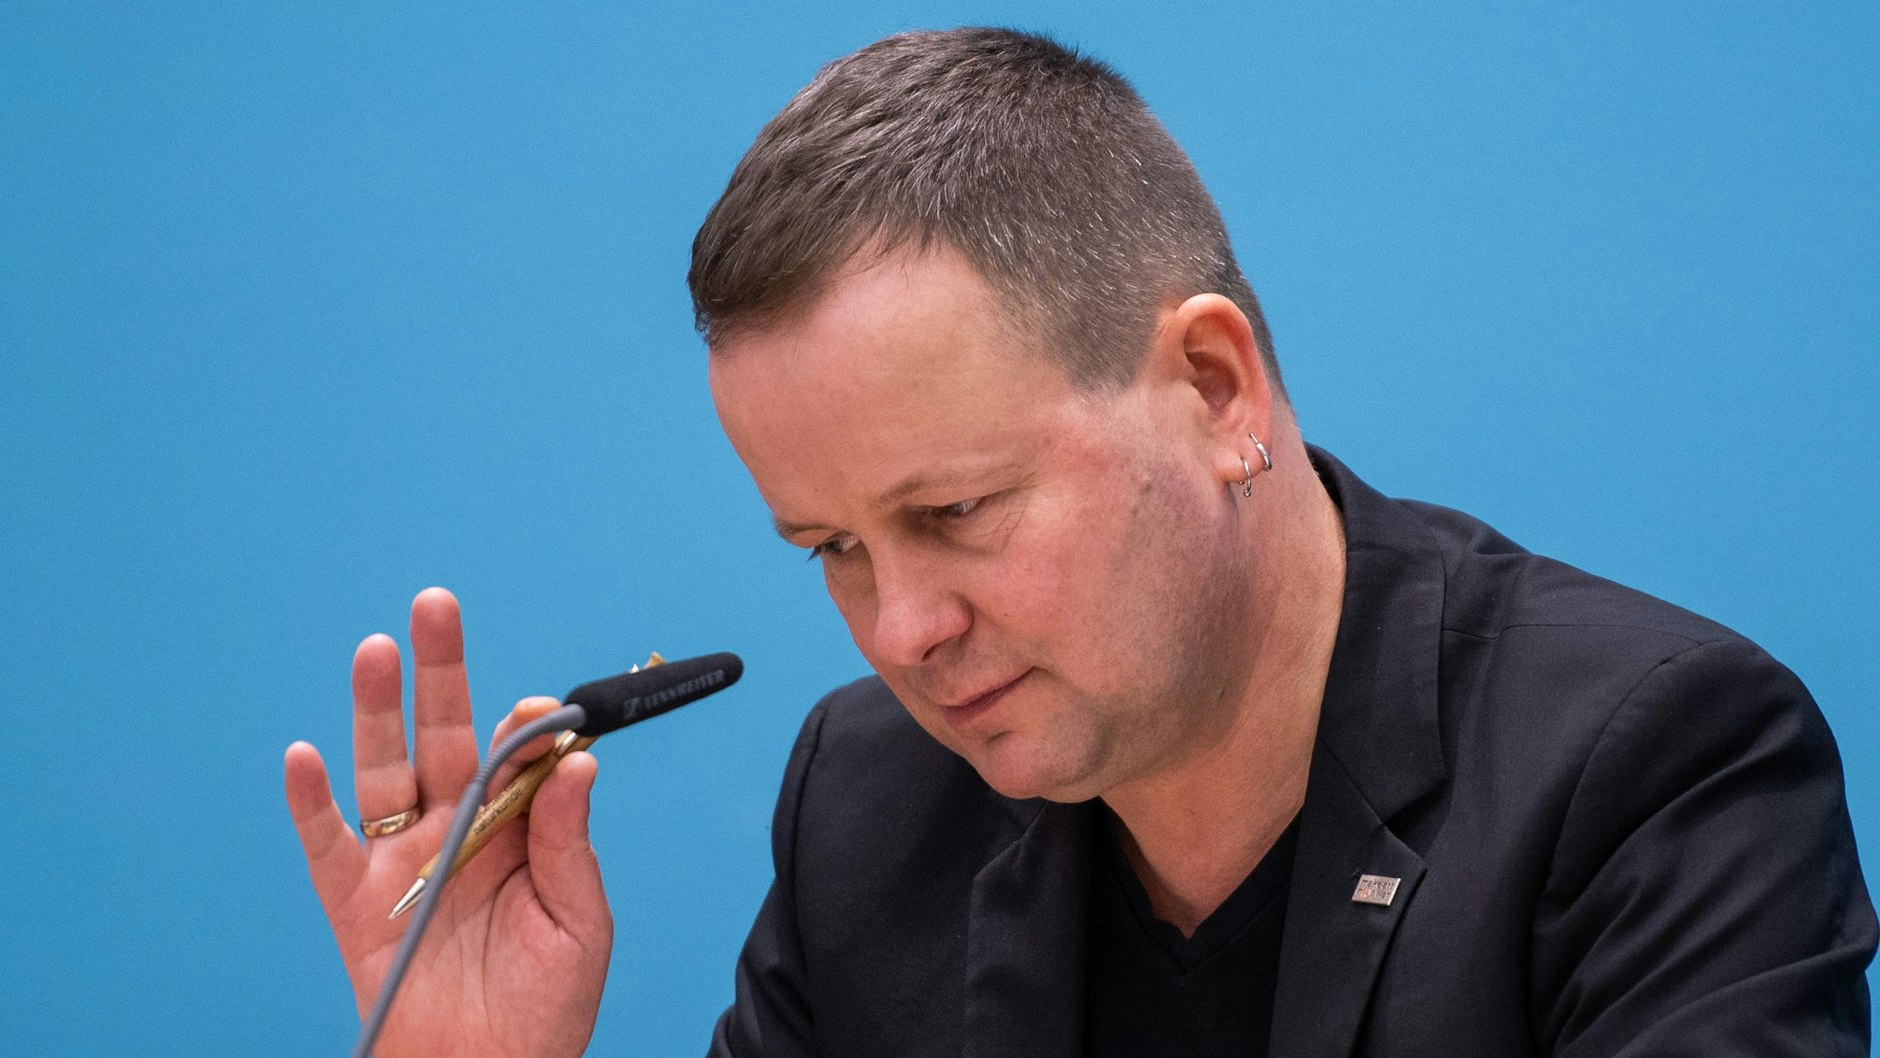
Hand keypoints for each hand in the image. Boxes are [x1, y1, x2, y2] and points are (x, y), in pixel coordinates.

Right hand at [284, 588, 612, 1057]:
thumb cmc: (544, 1013)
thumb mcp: (578, 923)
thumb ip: (567, 840)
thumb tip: (578, 759)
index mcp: (517, 834)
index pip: (519, 759)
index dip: (529, 728)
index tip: (544, 709)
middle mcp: (457, 835)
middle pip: (445, 738)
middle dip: (441, 674)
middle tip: (437, 606)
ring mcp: (402, 865)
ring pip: (383, 772)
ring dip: (377, 712)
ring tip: (378, 649)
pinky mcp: (356, 907)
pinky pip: (326, 847)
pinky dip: (308, 804)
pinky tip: (304, 756)